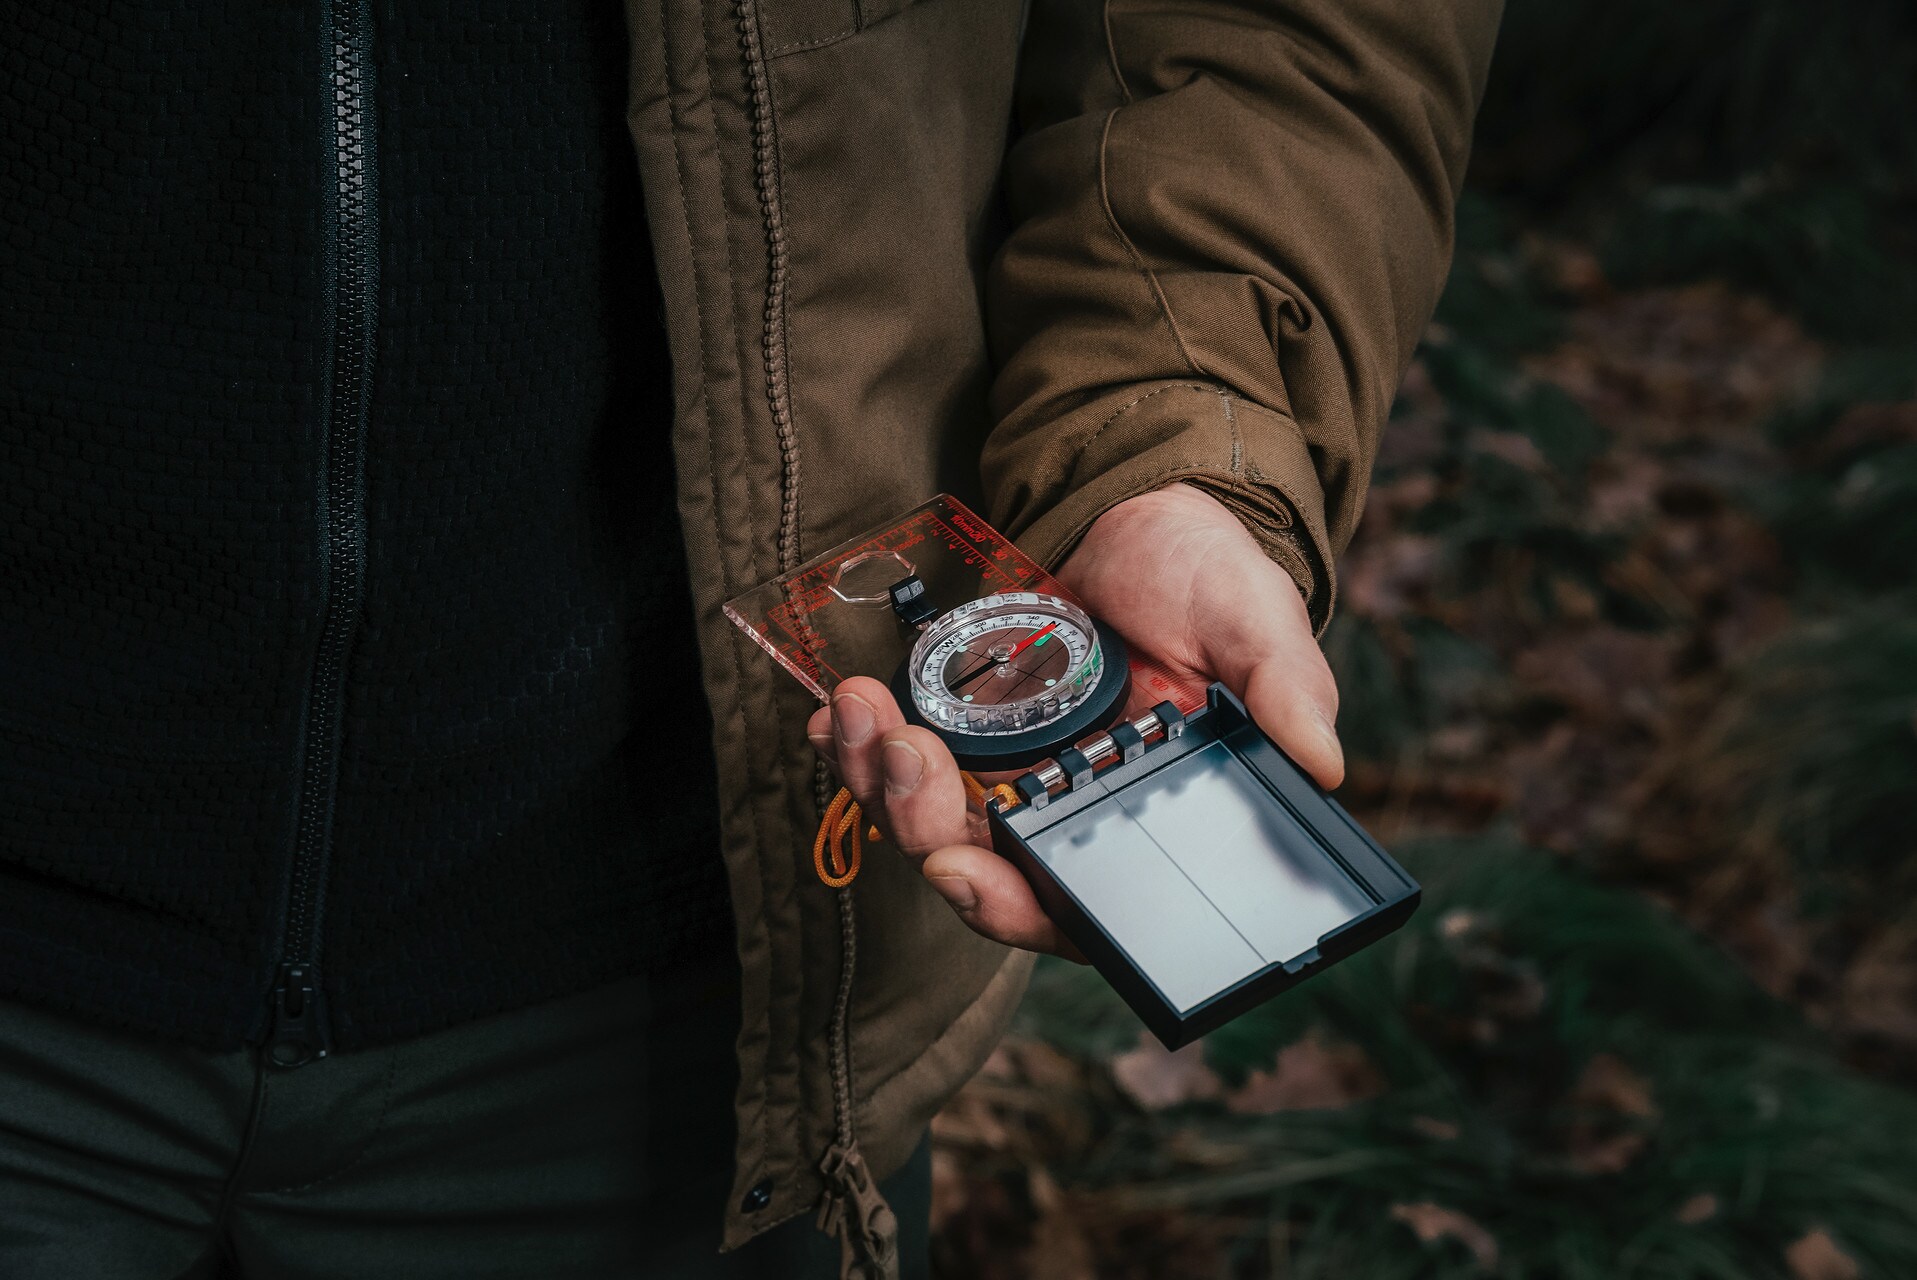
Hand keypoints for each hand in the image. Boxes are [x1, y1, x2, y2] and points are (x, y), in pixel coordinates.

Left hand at [806, 481, 1342, 957]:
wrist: (1148, 517)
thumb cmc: (1214, 583)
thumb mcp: (1260, 625)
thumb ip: (1287, 693)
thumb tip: (1324, 766)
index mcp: (1144, 821)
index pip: (1075, 907)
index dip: (1010, 909)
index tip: (961, 871)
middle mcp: (1071, 815)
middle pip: (978, 869)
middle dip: (921, 826)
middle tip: (900, 755)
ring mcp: (1010, 773)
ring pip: (924, 819)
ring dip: (874, 779)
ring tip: (861, 709)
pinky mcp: (964, 727)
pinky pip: (895, 761)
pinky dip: (853, 745)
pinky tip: (834, 711)